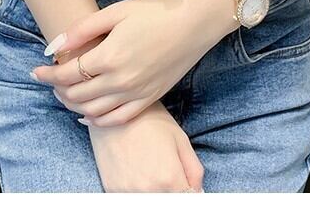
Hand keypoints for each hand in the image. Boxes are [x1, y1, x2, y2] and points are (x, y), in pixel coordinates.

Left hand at [33, 0, 237, 125]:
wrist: (195, 20)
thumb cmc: (157, 10)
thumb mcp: (116, 11)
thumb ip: (83, 29)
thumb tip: (55, 45)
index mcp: (109, 57)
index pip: (68, 73)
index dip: (48, 74)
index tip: (37, 70)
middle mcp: (120, 81)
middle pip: (78, 94)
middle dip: (58, 89)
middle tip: (50, 80)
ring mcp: (136, 92)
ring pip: (95, 110)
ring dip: (74, 105)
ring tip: (65, 95)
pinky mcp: (151, 97)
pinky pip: (119, 118)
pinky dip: (99, 119)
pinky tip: (90, 114)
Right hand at [88, 100, 203, 191]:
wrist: (115, 112)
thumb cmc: (150, 121)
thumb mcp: (181, 139)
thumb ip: (194, 171)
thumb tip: (198, 192)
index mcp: (170, 179)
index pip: (188, 200)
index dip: (188, 190)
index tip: (184, 182)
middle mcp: (148, 191)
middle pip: (169, 202)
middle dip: (173, 191)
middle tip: (166, 172)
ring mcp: (128, 193)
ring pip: (150, 201)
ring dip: (155, 192)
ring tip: (150, 169)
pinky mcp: (111, 190)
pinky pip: (131, 198)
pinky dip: (137, 190)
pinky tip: (136, 170)